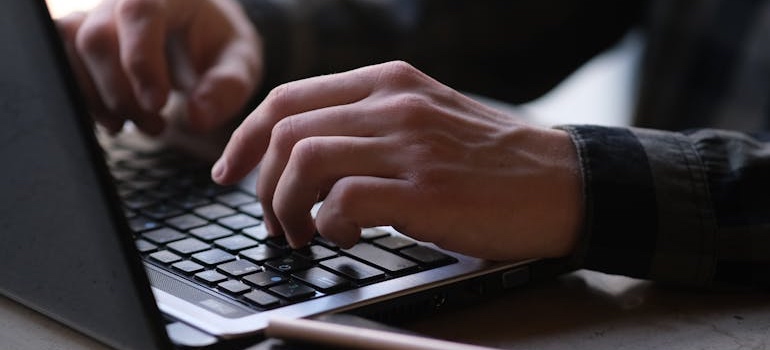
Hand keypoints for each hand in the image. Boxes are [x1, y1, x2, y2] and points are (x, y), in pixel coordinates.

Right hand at [56, 0, 261, 134]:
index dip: (141, 59)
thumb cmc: (220, 46)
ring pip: (71, 51)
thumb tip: (197, 119)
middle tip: (155, 126)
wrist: (200, 36)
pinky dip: (85, 100)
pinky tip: (115, 121)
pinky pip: (62, 64)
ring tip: (138, 126)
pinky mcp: (81, 40)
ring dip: (99, 100)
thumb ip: (227, 88)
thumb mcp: (241, 64)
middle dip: (121, 93)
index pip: (139, 11)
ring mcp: (97, 17)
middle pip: (97, 38)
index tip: (157, 104)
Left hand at [213, 61, 582, 260]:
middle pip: (287, 130)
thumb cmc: (491, 160)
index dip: (245, 137)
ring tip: (305, 233)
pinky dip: (329, 223)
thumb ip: (369, 124)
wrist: (562, 182)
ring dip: (288, 206)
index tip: (230, 170)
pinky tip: (348, 235)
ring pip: (305, 160)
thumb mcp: (426, 117)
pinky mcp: (424, 190)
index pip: (288, 97)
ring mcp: (409, 144)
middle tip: (274, 220)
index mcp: (388, 82)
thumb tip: (306, 158)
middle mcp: (394, 104)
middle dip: (262, 184)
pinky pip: (343, 200)